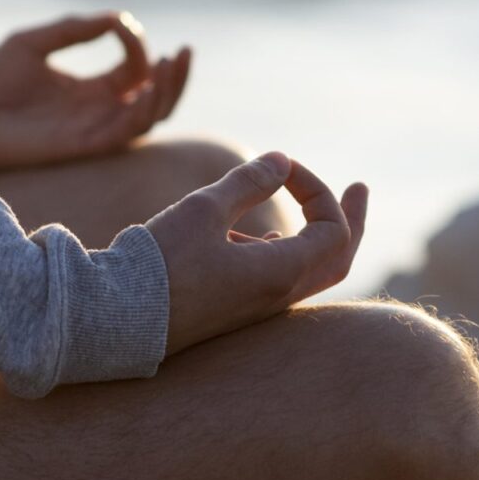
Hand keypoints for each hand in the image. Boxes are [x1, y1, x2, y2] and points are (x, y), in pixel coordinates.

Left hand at [0, 11, 190, 170]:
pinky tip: (149, 85)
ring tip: (172, 64)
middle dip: (176, 75)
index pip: (133, 71)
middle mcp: (98, 111)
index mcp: (89, 89)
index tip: (124, 27)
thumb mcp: (34, 42)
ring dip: (168, 91)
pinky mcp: (86, 143)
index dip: (137, 48)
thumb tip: (117, 18)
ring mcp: (94, 128)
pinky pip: (128, 131)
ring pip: (150, 116)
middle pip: (154, 98)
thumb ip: (74, 29)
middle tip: (187, 50)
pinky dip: (145, 109)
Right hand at [144, 152, 368, 357]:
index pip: (333, 227)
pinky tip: (263, 237)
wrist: (118, 319)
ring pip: (310, 271)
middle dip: (352, 218)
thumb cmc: (160, 264)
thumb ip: (247, 182)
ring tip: (304, 202)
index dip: (317, 188)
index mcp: (281, 273)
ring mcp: (258, 308)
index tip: (283, 168)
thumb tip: (281, 161)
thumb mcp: (204, 209)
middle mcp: (278, 296)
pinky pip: (279, 281)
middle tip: (360, 189)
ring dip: (316, 233)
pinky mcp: (235, 311)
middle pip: (338, 257)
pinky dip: (284, 251)